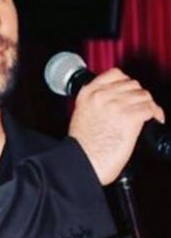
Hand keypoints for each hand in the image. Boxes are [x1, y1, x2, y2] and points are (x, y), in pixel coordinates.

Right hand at [69, 68, 164, 185]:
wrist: (82, 163)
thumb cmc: (81, 148)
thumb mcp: (80, 117)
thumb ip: (94, 105)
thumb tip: (112, 104)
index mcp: (88, 95)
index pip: (115, 75)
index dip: (126, 83)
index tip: (129, 92)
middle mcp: (102, 96)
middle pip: (133, 85)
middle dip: (138, 97)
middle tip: (139, 108)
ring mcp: (116, 105)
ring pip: (144, 96)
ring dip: (148, 106)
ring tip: (148, 116)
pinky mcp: (130, 117)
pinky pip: (150, 109)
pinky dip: (155, 115)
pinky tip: (154, 121)